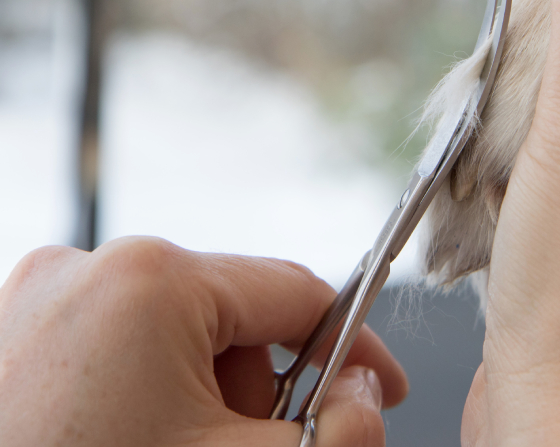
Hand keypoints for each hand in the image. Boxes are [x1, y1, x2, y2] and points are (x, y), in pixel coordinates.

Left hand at [0, 237, 407, 446]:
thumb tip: (365, 396)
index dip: (356, 345)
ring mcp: (38, 304)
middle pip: (233, 318)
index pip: (297, 292)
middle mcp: (87, 271)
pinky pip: (119, 348)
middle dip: (259, 391)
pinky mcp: (14, 339)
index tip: (381, 386)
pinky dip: (149, 397)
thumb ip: (340, 431)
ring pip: (175, 336)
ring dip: (202, 398)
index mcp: (151, 282)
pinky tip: (139, 442)